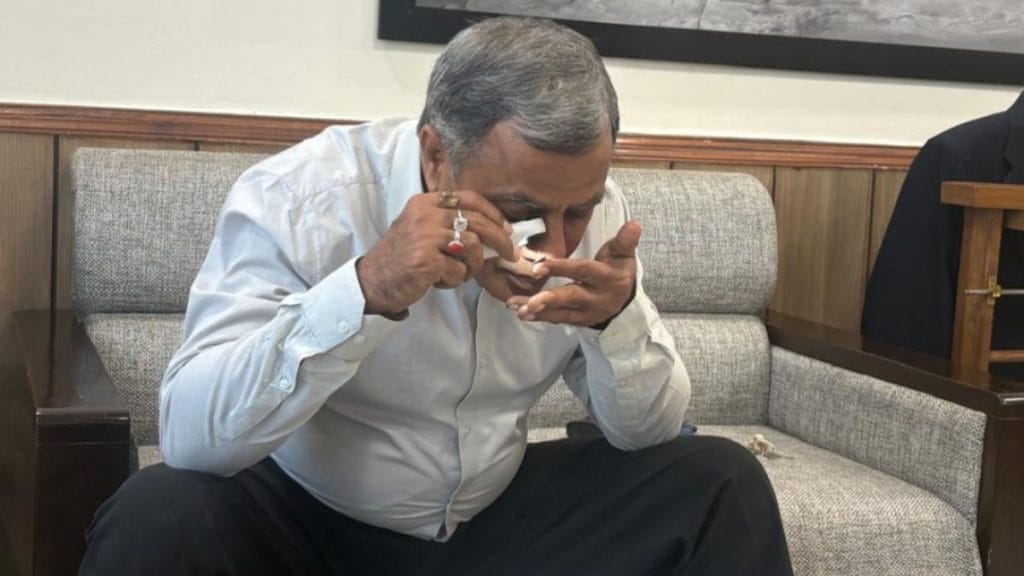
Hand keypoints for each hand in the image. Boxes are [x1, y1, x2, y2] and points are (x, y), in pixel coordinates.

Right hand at [357, 190, 515, 315]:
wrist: (371, 281)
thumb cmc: (400, 258)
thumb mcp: (419, 228)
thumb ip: (447, 223)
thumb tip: (491, 229)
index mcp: (425, 203)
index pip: (469, 199)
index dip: (492, 213)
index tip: (506, 228)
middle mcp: (426, 215)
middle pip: (477, 222)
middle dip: (500, 240)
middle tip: (510, 254)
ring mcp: (426, 237)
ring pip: (472, 247)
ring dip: (471, 266)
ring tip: (456, 273)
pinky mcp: (427, 261)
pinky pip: (459, 271)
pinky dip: (453, 280)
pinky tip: (437, 281)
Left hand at [507, 220, 640, 326]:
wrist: (626, 299)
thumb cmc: (618, 269)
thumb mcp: (624, 254)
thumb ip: (625, 240)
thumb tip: (634, 224)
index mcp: (607, 277)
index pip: (583, 271)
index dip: (561, 268)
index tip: (539, 266)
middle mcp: (598, 298)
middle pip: (572, 298)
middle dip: (549, 300)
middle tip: (528, 302)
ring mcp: (588, 312)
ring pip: (562, 312)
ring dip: (539, 311)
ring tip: (517, 308)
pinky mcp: (579, 321)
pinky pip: (558, 319)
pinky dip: (540, 317)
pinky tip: (521, 313)